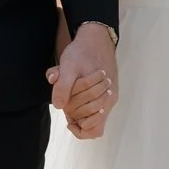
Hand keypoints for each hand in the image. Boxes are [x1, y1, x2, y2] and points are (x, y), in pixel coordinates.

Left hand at [48, 22, 119, 140]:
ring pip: (95, 116)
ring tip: (71, 99)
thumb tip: (59, 106)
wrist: (96, 38)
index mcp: (103, 97)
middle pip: (92, 123)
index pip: (94, 130)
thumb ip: (62, 86)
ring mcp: (110, 96)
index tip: (68, 117)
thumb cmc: (82, 52)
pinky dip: (85, 104)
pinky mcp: (108, 91)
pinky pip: (97, 107)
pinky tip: (76, 94)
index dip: (79, 129)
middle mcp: (109, 100)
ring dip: (80, 110)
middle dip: (77, 116)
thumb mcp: (68, 66)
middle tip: (67, 104)